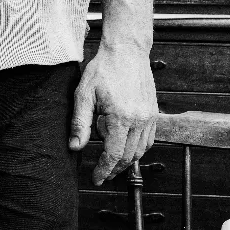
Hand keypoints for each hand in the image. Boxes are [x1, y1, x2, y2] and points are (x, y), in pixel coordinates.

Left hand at [69, 44, 157, 184]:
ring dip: (127, 161)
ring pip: (141, 150)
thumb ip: (80, 122)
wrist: (126, 50)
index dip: (104, 170)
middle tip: (102, 175)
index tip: (96, 179)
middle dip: (114, 169)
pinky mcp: (154, 112)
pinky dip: (138, 149)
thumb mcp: (84, 94)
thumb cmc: (103, 69)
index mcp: (121, 117)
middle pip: (129, 156)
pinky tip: (126, 148)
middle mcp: (139, 119)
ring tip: (112, 164)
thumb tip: (75, 147)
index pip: (113, 154)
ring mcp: (149, 116)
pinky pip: (149, 140)